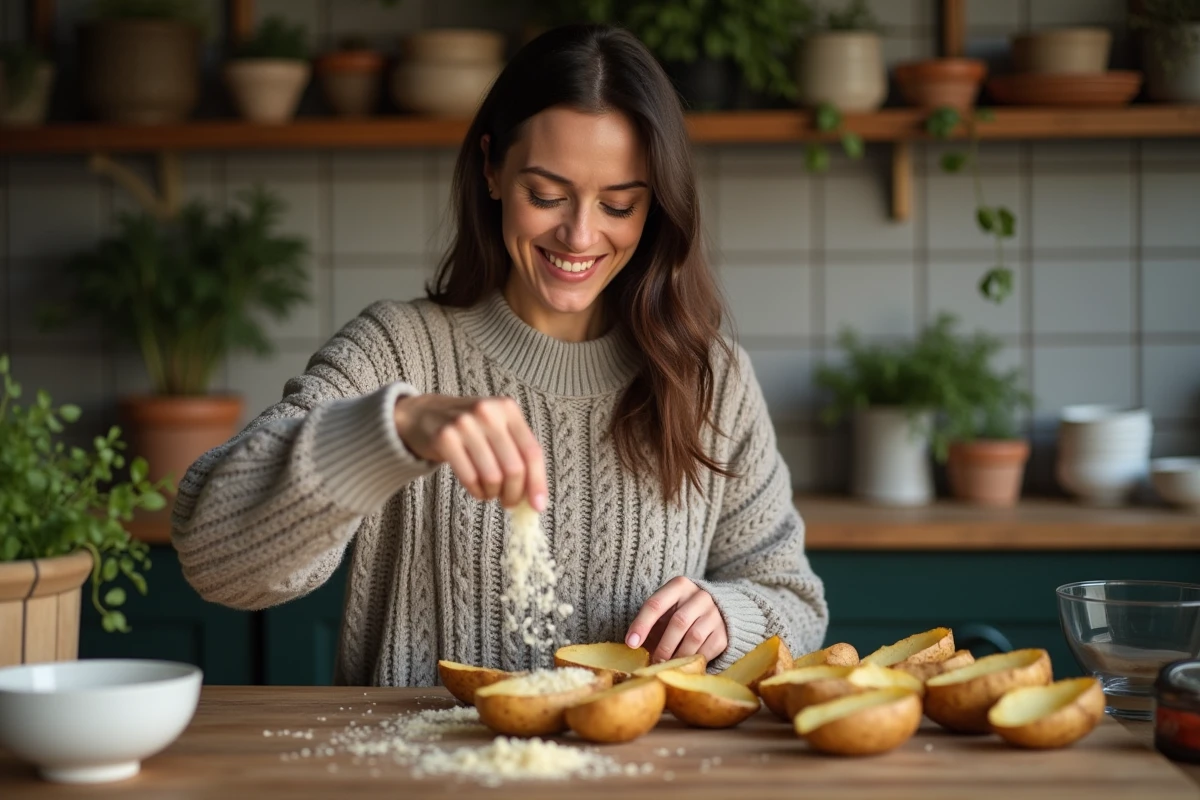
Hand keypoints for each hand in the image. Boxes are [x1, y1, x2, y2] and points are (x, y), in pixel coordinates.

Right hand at [393, 394, 546, 510]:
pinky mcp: (445, 438)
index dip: (538, 483)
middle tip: (509, 503)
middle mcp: (488, 413)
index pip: (532, 452)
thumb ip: (518, 454)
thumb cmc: (470, 428)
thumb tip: (535, 497)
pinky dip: (477, 492)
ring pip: (492, 476)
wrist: (425, 414)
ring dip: (493, 493)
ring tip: (490, 492)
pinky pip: (469, 478)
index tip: (538, 506)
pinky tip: (477, 490)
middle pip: (514, 468)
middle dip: (514, 494)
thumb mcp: (497, 428)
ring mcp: (465, 424)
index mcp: (508, 409)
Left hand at [625, 576, 727, 664]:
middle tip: (653, 662)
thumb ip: (652, 622)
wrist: (719, 611)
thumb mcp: (666, 609)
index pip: (656, 604)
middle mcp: (700, 596)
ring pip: (693, 637)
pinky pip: (707, 650)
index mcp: (679, 586)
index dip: (642, 625)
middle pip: (678, 622)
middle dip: (663, 646)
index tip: (631, 643)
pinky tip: (684, 665)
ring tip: (667, 666)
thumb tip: (633, 645)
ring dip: (677, 656)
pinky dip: (692, 660)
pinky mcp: (724, 632)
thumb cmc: (682, 611)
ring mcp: (715, 614)